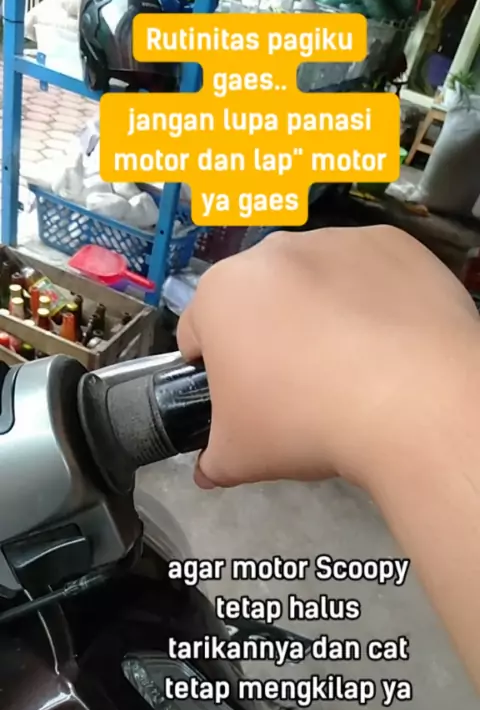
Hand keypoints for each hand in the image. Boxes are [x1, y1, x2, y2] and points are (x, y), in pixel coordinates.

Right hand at [177, 225, 479, 490]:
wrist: (411, 400)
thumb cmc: (305, 422)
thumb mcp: (240, 457)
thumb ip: (212, 459)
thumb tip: (207, 469)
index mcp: (220, 294)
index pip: (198, 334)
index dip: (213, 372)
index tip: (243, 399)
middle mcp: (271, 251)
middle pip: (258, 300)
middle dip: (268, 337)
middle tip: (298, 388)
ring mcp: (335, 240)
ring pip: (314, 282)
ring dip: (319, 314)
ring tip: (351, 366)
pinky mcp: (391, 243)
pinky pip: (369, 274)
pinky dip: (372, 300)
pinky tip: (388, 342)